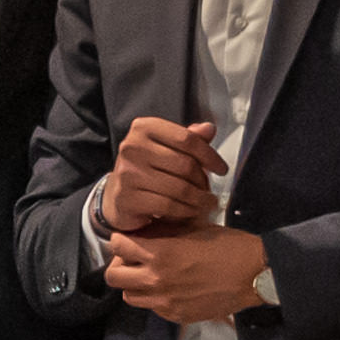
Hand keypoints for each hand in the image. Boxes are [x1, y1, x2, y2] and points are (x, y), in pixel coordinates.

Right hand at [105, 117, 227, 237]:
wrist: (117, 195)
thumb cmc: (148, 169)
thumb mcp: (167, 147)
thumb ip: (188, 138)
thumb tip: (208, 128)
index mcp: (143, 128)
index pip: (187, 139)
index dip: (210, 155)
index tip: (222, 169)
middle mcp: (132, 147)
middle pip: (185, 164)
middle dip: (203, 180)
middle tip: (209, 190)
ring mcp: (127, 173)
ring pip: (179, 188)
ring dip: (198, 199)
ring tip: (206, 203)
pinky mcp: (126, 198)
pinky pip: (167, 206)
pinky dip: (184, 211)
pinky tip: (191, 211)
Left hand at [108, 225, 270, 323]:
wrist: (255, 275)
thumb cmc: (228, 246)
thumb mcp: (194, 228)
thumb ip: (164, 231)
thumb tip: (144, 231)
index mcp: (159, 254)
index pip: (117, 246)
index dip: (120, 240)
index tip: (127, 239)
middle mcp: (155, 280)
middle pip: (113, 277)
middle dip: (120, 264)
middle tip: (134, 259)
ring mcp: (164, 302)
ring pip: (129, 296)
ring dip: (135, 284)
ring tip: (150, 276)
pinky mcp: (175, 316)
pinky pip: (152, 308)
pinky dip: (155, 298)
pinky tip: (171, 289)